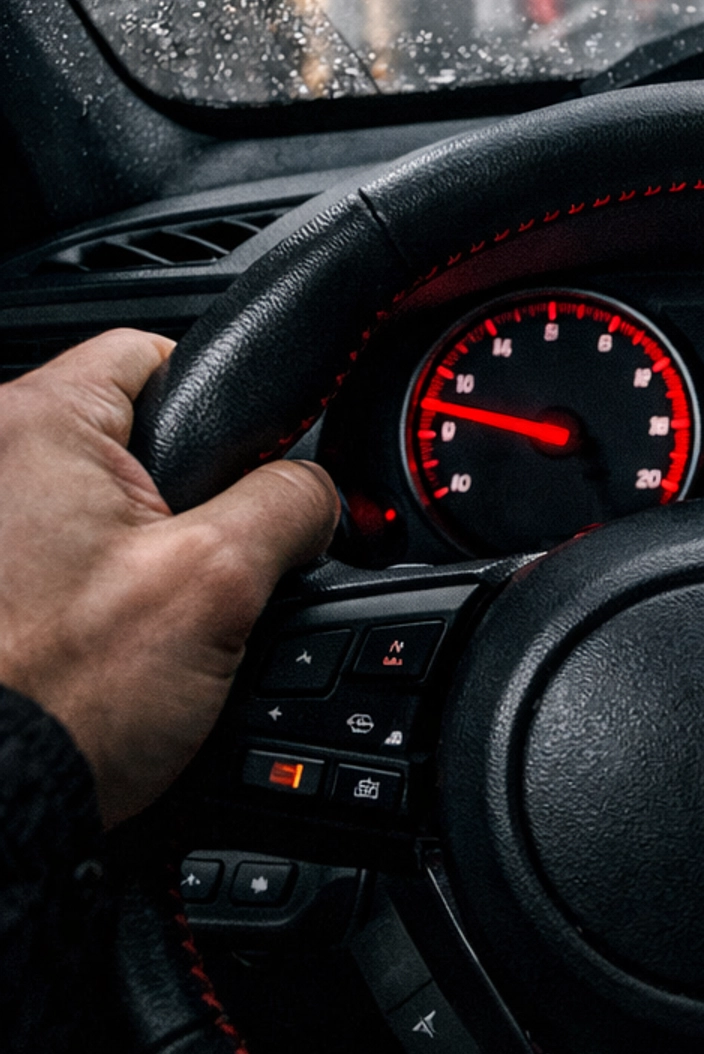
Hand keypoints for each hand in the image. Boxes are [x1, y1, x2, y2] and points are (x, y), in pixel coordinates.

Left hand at [0, 329, 336, 826]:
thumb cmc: (60, 702)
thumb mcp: (219, 582)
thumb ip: (289, 502)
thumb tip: (319, 490)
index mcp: (34, 420)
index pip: (156, 352)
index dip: (224, 408)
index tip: (247, 467)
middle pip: (127, 433)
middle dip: (179, 494)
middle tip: (196, 567)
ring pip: (94, 500)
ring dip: (131, 546)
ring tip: (143, 615)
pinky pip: (56, 550)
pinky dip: (85, 585)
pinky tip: (99, 641)